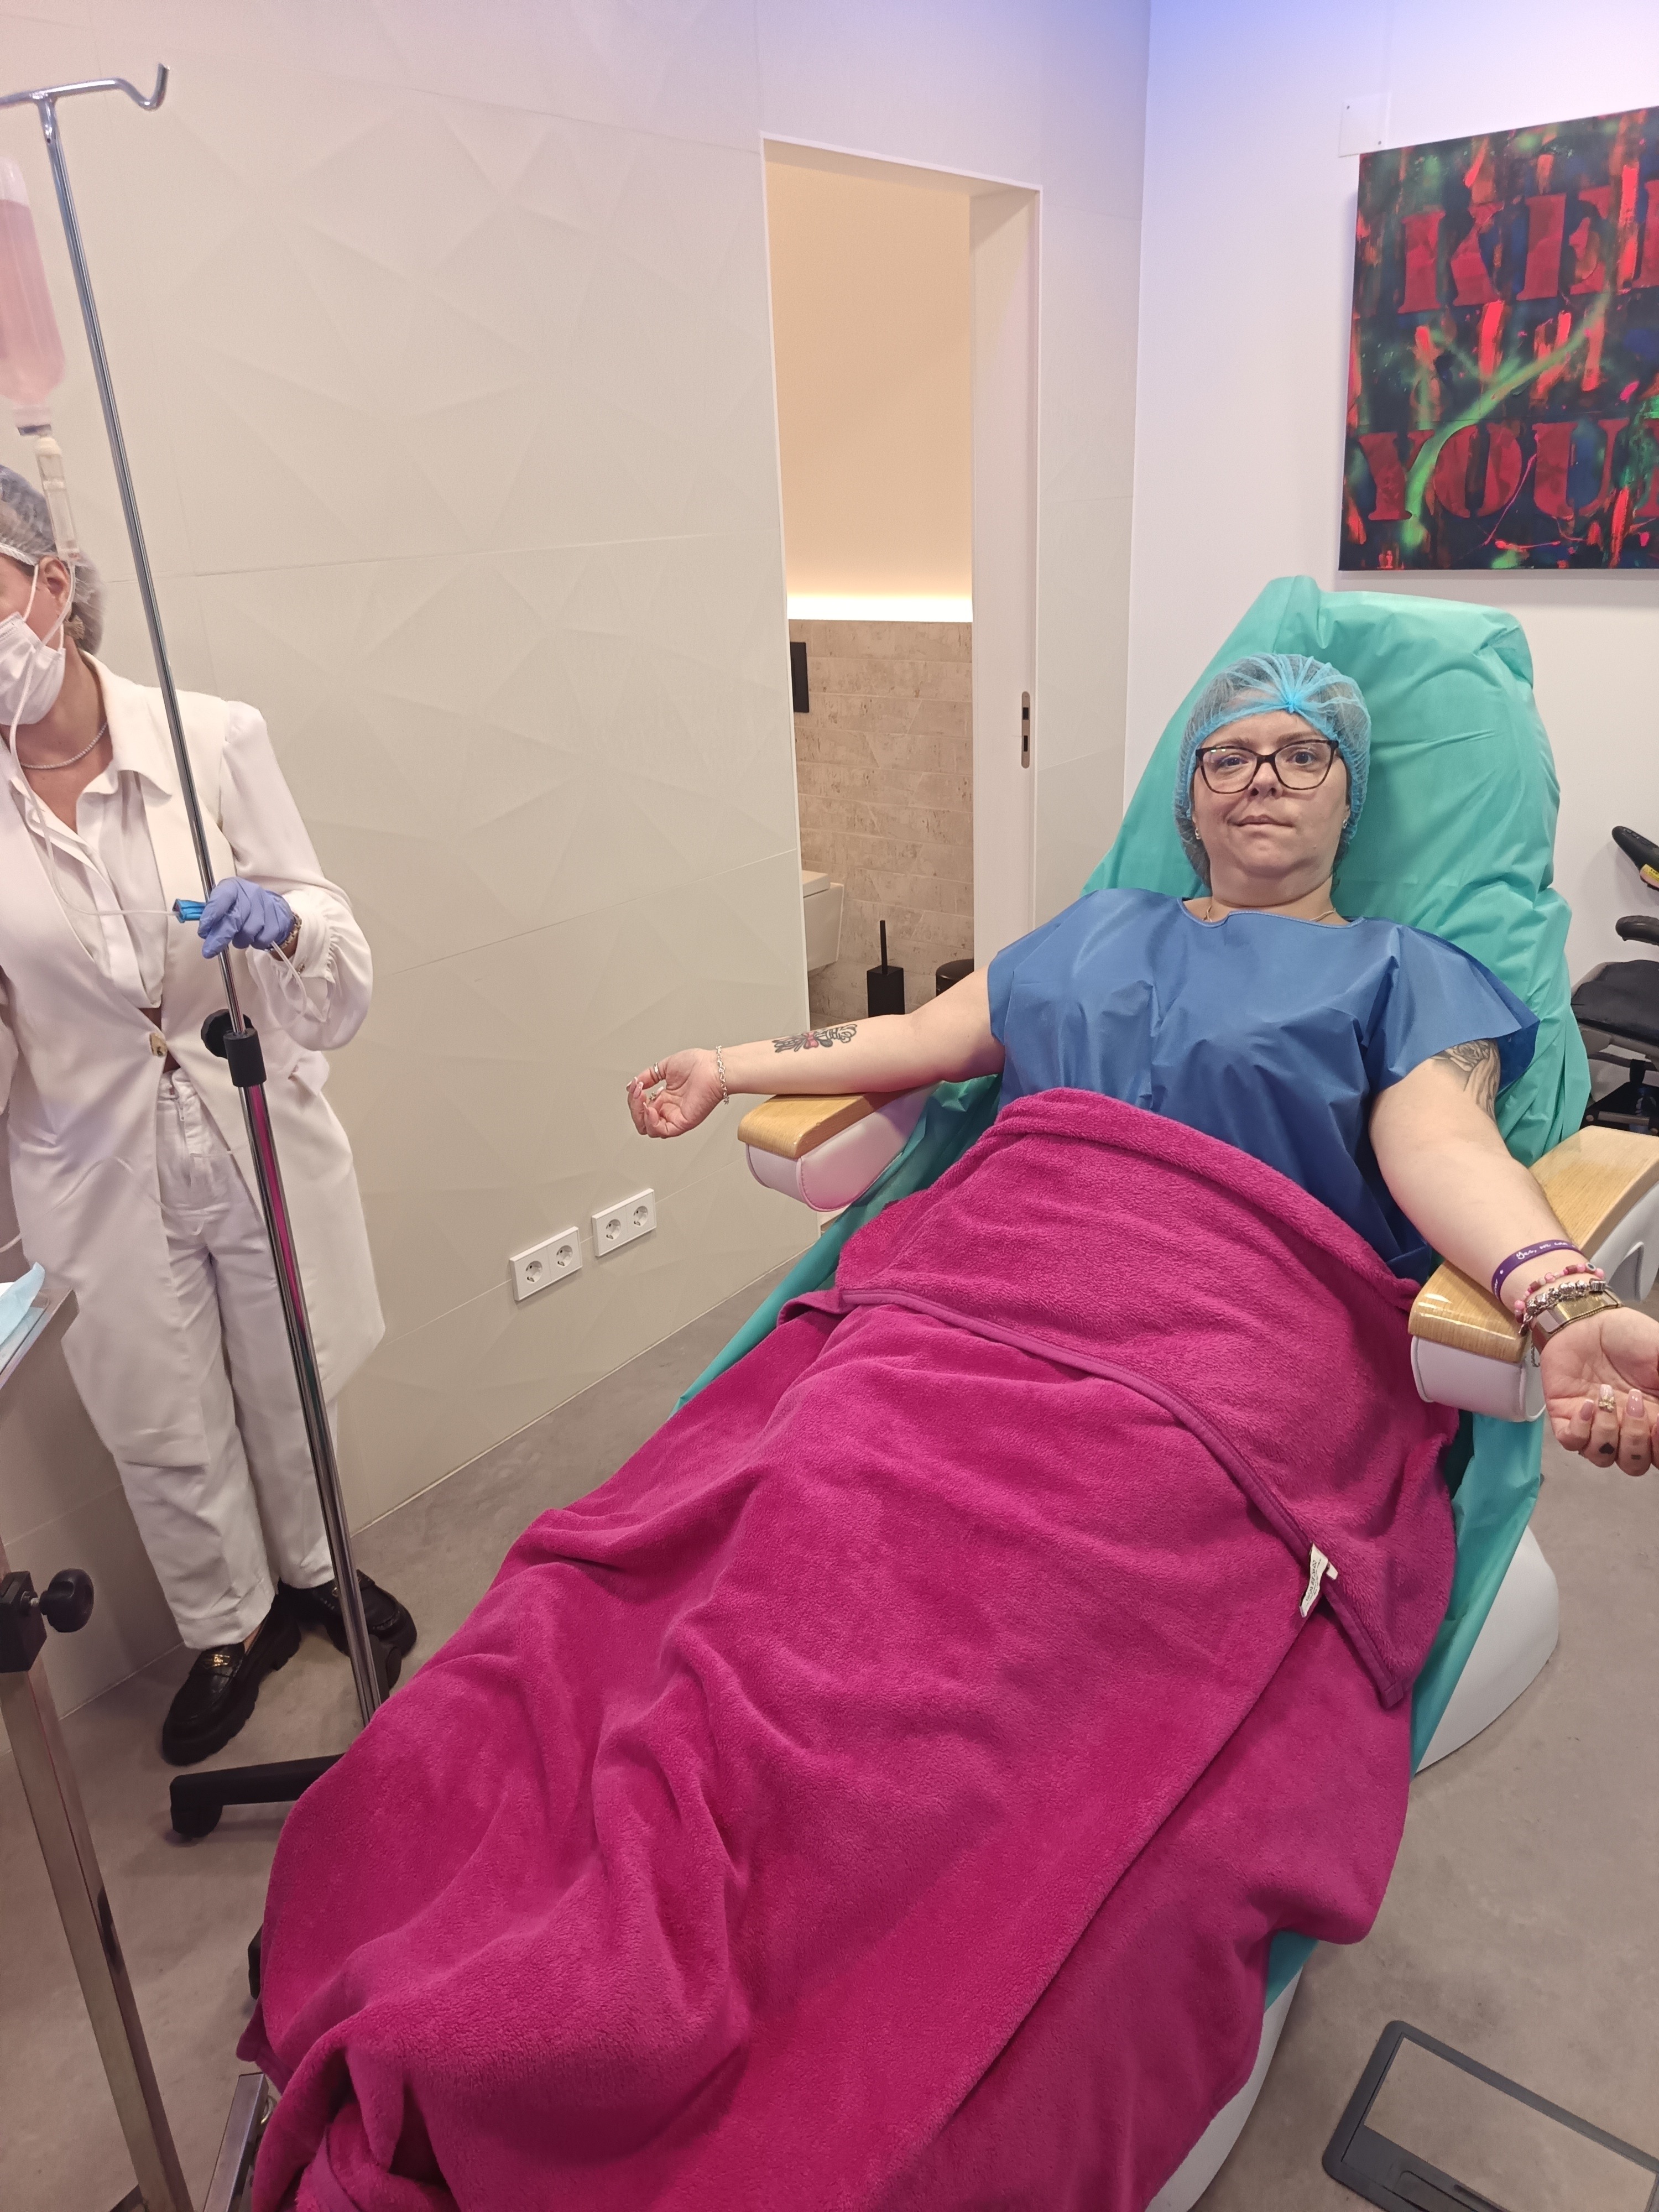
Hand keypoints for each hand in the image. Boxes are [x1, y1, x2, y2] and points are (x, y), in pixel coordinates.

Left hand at [199, 878, 294, 958]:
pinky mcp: (277, 920)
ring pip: (248, 932)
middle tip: (209, 950)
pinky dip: (254, 943)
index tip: (203, 931)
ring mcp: (266, 907)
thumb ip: (213, 913)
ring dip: (239, 941)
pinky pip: (261, 939)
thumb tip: (205, 931)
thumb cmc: (242, 905)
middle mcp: (250, 894)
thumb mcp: (225, 902)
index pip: (221, 899)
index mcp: (233, 887)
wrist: (272, 907)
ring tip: (237, 938)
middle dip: (219, 938)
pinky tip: (252, 938)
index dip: (211, 916)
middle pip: (234, 919)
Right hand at [627, 1051, 722, 1137]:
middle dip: (634, 1108)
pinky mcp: (682, 1123)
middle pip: (642, 1120)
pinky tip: (651, 1108)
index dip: (634, 1099)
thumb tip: (633, 1085)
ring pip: (648, 1129)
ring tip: (643, 1099)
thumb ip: (647, 1076)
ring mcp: (675, 1116)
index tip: (636, 1085)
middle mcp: (669, 1109)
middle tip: (637, 1093)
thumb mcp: (664, 1067)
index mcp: (665, 1098)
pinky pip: (662, 1131)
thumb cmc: (698, 1065)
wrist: (713, 1068)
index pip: (641, 1107)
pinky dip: (652, 1122)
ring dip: (640, 1114)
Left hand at [1539, 1307, 1658, 1474]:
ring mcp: (1596, 1425)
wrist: (1589, 1320)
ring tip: (1606, 1395)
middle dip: (1635, 1440)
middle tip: (1634, 1403)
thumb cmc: (1629, 1337)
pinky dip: (1581, 1429)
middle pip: (1634, 1464)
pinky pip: (1572, 1442)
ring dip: (1606, 1431)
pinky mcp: (1567, 1417)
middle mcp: (1626, 1428)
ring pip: (1602, 1457)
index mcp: (1654, 1419)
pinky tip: (1587, 1402)